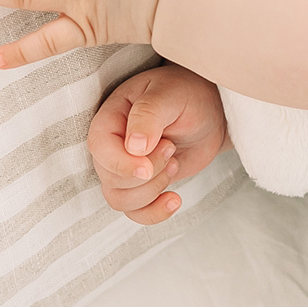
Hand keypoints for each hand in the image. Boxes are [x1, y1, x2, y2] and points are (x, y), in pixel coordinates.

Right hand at [88, 65, 230, 224]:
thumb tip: (134, 147)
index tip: (148, 167)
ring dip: (152, 190)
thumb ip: (149, 114)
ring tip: (174, 162)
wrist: (208, 111)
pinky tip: (175, 200)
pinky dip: (154, 213)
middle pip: (111, 179)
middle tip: (171, 147)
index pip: (99, 148)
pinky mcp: (143, 185)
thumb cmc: (185, 93)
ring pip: (120, 200)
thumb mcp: (170, 94)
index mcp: (111, 117)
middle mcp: (112, 145)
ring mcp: (125, 168)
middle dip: (148, 173)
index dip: (121, 164)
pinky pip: (135, 211)